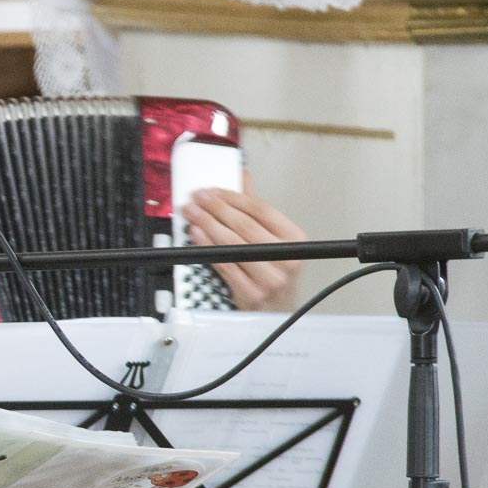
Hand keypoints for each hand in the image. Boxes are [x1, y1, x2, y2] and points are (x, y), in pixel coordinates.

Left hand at [182, 181, 305, 313]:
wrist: (279, 312)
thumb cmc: (274, 272)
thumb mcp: (274, 241)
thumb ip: (256, 210)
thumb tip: (242, 176)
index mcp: (295, 240)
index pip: (261, 210)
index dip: (234, 197)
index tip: (212, 190)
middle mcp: (286, 258)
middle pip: (245, 225)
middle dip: (216, 208)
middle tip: (197, 197)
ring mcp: (269, 278)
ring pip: (232, 244)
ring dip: (207, 224)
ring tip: (191, 212)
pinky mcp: (250, 293)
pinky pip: (224, 264)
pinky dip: (207, 247)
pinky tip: (196, 235)